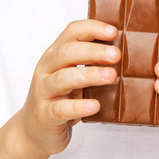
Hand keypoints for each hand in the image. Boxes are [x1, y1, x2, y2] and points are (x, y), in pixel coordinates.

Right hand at [18, 20, 119, 157]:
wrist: (33, 131)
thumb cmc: (60, 98)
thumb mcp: (73, 75)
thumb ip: (90, 62)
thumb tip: (125, 50)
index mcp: (55, 55)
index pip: (72, 32)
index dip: (92, 28)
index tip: (114, 32)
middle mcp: (46, 69)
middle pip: (66, 52)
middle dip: (93, 51)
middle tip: (116, 55)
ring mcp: (43, 92)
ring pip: (63, 78)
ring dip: (89, 75)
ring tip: (111, 76)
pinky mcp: (45, 115)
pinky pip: (60, 109)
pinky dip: (78, 106)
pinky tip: (94, 105)